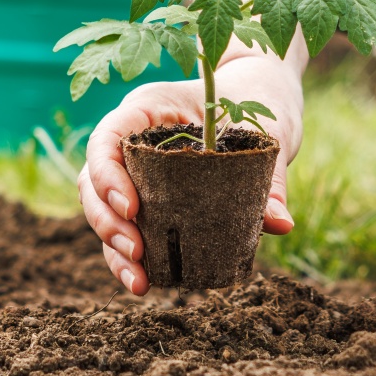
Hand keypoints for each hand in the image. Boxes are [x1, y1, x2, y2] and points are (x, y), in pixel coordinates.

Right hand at [78, 51, 303, 294]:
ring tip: (139, 281)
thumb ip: (270, 177)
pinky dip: (128, 254)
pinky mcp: (148, 193)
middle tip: (137, 252)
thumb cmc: (256, 101)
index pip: (108, 137)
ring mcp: (136, 165)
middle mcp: (133, 136)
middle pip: (95, 179)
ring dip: (112, 247)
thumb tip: (281, 225)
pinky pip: (127, 223)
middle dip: (107, 221)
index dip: (108, 174)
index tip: (133, 209)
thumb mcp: (268, 131)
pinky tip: (144, 282)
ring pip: (102, 207)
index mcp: (150, 106)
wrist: (259, 93)